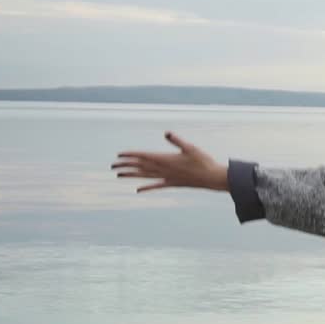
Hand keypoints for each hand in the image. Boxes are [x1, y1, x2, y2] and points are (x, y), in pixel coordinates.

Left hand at [112, 132, 227, 192]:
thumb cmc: (203, 161)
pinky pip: (156, 186)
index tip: (119, 154)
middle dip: (126, 165)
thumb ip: (177, 141)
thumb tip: (167, 133)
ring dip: (131, 175)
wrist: (211, 178)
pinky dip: (146, 187)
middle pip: (141, 167)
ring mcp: (167, 178)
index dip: (131, 155)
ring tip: (119, 175)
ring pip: (145, 176)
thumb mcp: (190, 147)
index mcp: (166, 159)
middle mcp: (164, 169)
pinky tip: (138, 190)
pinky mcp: (172, 183)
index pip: (144, 156)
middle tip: (113, 165)